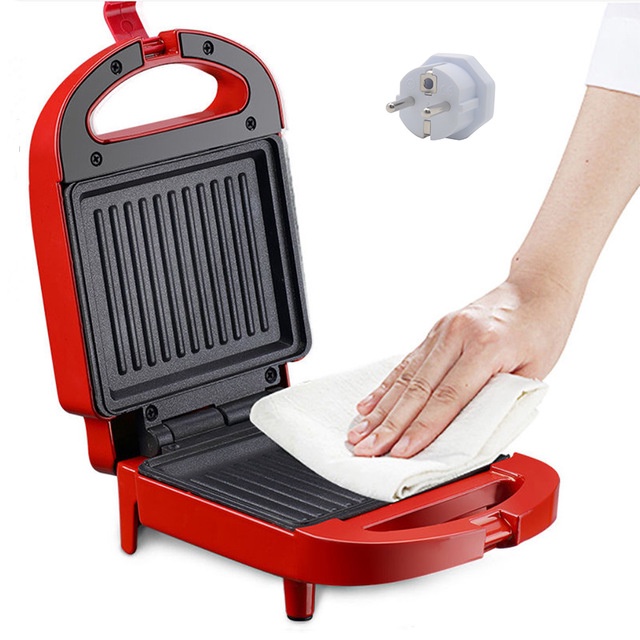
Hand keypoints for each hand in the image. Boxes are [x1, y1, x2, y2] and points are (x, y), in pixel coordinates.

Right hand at [347, 276, 578, 457]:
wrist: (537, 286)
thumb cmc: (542, 330)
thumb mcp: (533, 372)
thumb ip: (498, 401)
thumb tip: (467, 434)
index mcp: (487, 346)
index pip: (448, 397)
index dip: (421, 429)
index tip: (401, 451)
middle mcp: (458, 334)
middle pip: (417, 389)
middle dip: (389, 425)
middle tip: (367, 448)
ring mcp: (442, 330)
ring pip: (406, 377)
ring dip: (380, 410)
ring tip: (359, 433)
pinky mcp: (435, 330)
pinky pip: (406, 363)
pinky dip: (385, 387)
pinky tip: (368, 405)